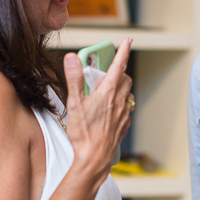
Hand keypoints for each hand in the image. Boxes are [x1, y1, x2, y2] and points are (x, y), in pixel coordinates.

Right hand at [62, 38, 132, 180]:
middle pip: (125, 79)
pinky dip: (119, 104)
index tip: (127, 40)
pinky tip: (108, 110)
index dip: (123, 50)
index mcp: (108, 92)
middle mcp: (119, 101)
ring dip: (119, 88)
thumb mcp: (74, 103)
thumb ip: (74, 78)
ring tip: (105, 91)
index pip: (118, 65)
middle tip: (106, 71)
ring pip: (127, 94)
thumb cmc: (84, 133)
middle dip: (119, 71)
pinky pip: (126, 109)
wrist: (94, 159)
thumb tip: (72, 57)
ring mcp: (124, 114)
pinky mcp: (123, 125)